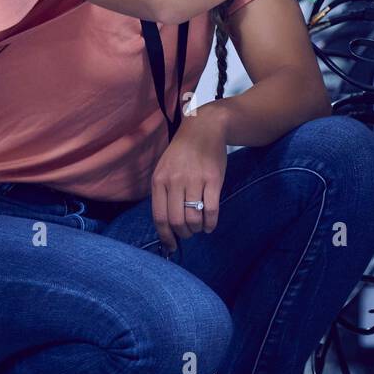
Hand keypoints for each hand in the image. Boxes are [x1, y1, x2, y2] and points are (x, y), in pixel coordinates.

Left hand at [150, 108, 228, 252]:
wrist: (204, 128)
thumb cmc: (182, 152)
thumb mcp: (164, 168)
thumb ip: (163, 192)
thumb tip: (166, 223)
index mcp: (159, 180)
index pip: (159, 217)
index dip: (165, 236)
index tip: (171, 245)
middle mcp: (175, 181)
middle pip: (177, 220)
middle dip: (183, 234)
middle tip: (188, 233)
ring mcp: (195, 180)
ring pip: (194, 217)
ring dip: (197, 228)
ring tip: (199, 227)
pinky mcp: (213, 180)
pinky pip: (211, 210)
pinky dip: (211, 223)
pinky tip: (210, 224)